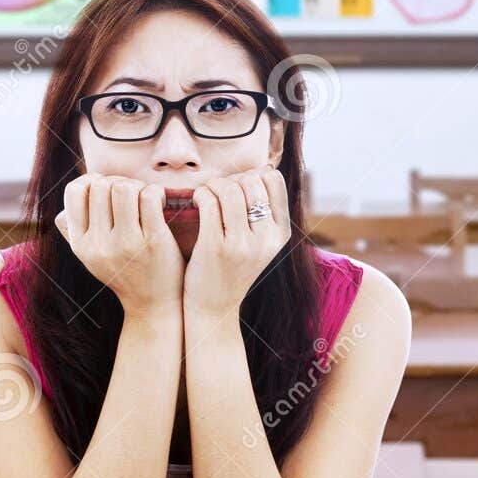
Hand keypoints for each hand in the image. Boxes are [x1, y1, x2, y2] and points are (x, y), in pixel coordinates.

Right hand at [53, 172, 184, 318]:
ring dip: (137, 186)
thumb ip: (74, 234)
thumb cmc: (123, 274)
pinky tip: (159, 203)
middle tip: (132, 194)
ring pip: (124, 188)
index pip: (75, 192)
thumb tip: (61, 212)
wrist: (152, 305)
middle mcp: (99, 244)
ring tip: (145, 198)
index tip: (107, 190)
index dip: (91, 181)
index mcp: (81, 244)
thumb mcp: (90, 258)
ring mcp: (126, 243)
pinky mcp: (153, 241)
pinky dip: (155, 192)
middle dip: (118, 182)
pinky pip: (149, 197)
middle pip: (102, 185)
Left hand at [182, 166, 291, 319]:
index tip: (238, 187)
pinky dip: (201, 194)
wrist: (213, 309)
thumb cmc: (232, 269)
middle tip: (217, 191)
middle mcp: (266, 240)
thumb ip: (263, 210)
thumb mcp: (259, 243)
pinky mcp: (215, 247)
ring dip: (213, 185)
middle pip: (251, 182)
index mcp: (280, 234)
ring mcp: (241, 244)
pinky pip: (209, 201)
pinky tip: (197, 202)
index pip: (274, 181)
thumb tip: (264, 168)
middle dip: (231, 179)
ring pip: (229, 189)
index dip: (253, 175)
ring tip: (206, 195)